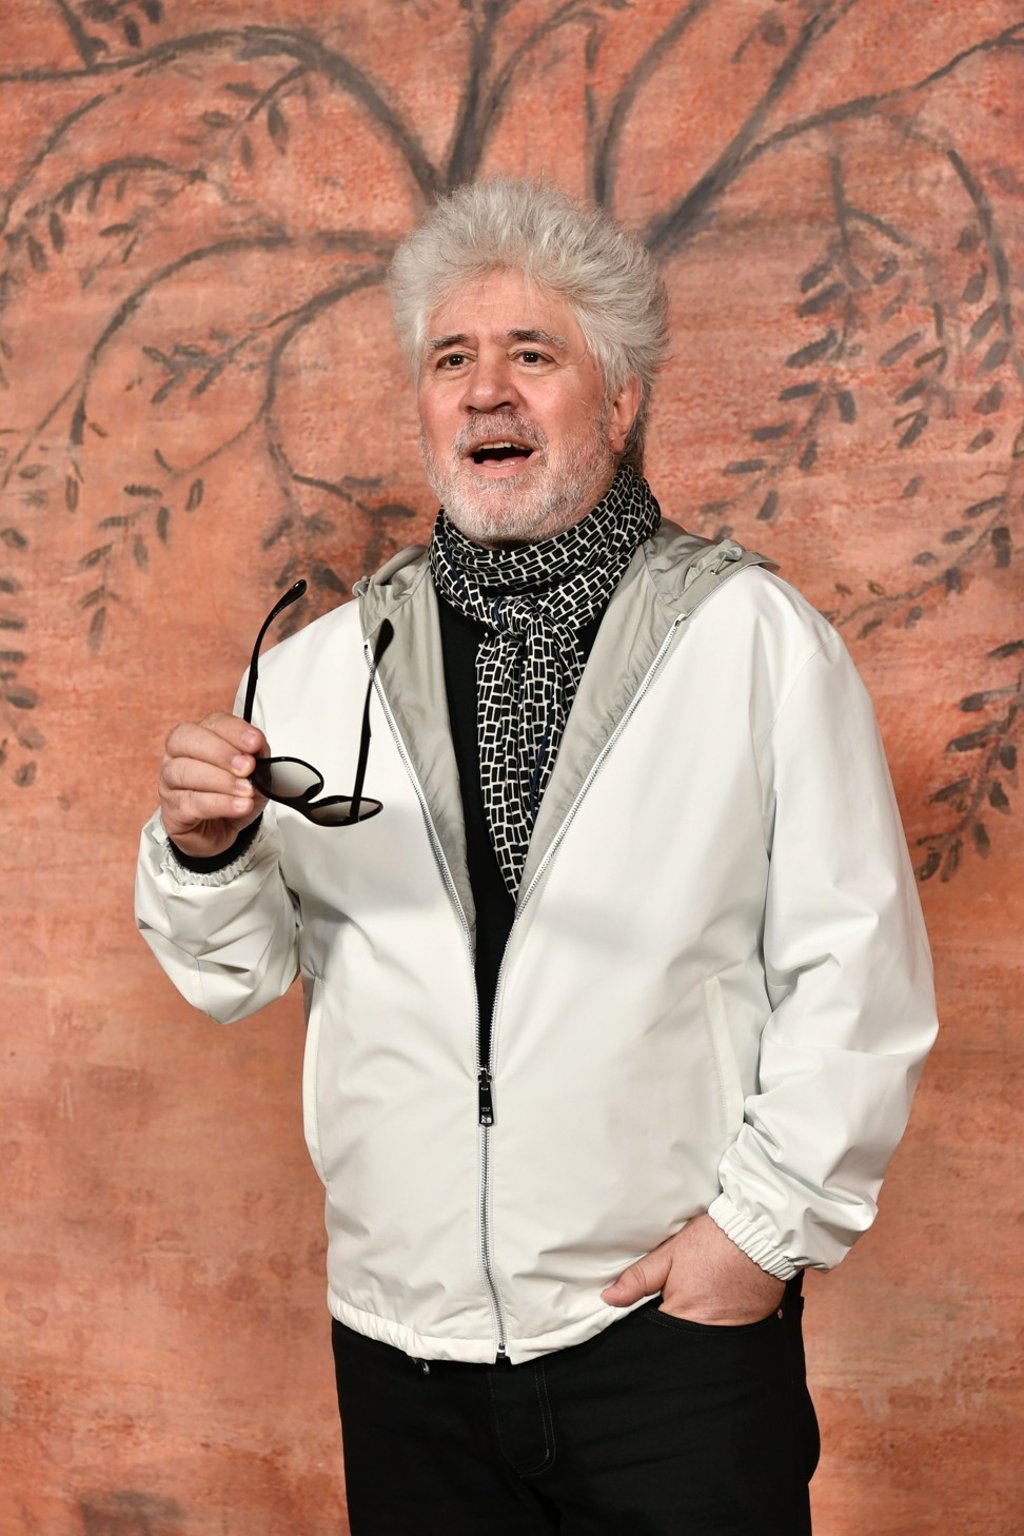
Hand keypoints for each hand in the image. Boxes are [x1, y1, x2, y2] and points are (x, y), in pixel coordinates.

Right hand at [159, 712, 269, 859]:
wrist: (221, 831)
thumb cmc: (233, 795)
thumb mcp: (256, 773)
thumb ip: (258, 757)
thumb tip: (259, 750)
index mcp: (200, 736)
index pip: (212, 722)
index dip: (234, 731)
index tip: (255, 742)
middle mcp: (179, 754)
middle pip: (187, 740)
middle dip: (221, 752)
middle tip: (247, 767)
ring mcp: (170, 782)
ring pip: (186, 771)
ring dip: (222, 780)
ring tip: (246, 791)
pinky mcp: (172, 809)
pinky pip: (191, 803)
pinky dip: (219, 803)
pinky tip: (238, 805)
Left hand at [601, 1213, 785, 1325]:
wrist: (762, 1234)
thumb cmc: (714, 1241)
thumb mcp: (670, 1253)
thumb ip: (639, 1278)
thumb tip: (609, 1298)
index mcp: (682, 1317)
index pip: (653, 1337)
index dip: (645, 1329)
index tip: (641, 1318)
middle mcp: (706, 1334)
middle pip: (678, 1343)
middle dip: (669, 1333)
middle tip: (671, 1307)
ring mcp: (731, 1334)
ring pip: (702, 1343)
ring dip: (693, 1331)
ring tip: (696, 1305)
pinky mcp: (751, 1328)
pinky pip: (727, 1336)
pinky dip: (718, 1325)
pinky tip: (715, 1306)